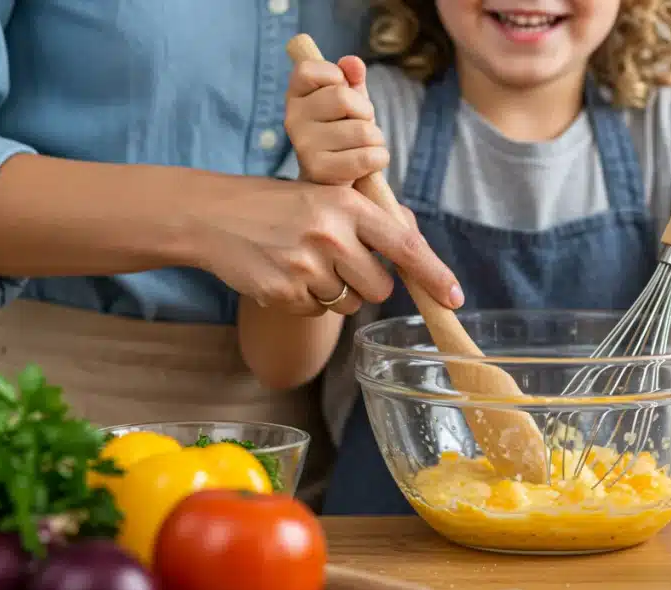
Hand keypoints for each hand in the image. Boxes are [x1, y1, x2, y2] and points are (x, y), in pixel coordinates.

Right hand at [189, 175, 463, 316]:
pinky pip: (318, 312)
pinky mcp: (284, 292)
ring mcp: (306, 265)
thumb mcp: (327, 196)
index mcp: (348, 206)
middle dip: (367, 284)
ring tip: (307, 263)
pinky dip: (308, 300)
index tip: (456, 298)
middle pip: (380, 288)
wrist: (214, 215)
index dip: (434, 275)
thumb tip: (417, 253)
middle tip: (339, 262)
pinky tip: (287, 274)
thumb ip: (370, 221)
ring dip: (336, 293)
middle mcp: (331, 235)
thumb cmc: (280, 205)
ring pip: (350, 304)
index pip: (405, 246)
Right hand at [285, 56, 388, 184]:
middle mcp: (292, 118)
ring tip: (364, 146)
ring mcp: (303, 146)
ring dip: (376, 139)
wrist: (336, 178)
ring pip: (362, 130)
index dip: (336, 76)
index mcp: (295, 95)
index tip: (342, 91)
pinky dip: (379, 158)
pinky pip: (366, 157)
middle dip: (365, 111)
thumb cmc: (344, 132)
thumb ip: (351, 77)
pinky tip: (369, 162)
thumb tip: (353, 63)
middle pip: (343, 98)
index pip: (309, 69)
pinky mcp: (319, 171)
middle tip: (360, 124)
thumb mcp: (350, 100)